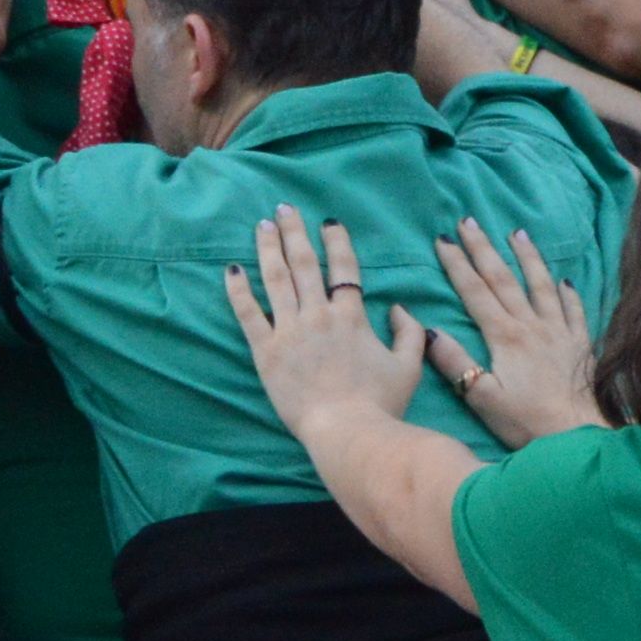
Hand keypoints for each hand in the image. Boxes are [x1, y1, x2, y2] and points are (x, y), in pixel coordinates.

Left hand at [223, 211, 426, 443]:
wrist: (348, 431)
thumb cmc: (381, 403)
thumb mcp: (409, 367)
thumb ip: (409, 333)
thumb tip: (399, 309)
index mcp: (351, 316)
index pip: (343, 268)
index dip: (336, 243)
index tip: (328, 222)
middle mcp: (318, 315)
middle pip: (304, 264)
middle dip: (294, 233)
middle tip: (283, 209)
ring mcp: (289, 331)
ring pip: (275, 279)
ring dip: (268, 249)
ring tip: (261, 226)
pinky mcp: (265, 351)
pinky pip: (248, 314)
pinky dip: (238, 290)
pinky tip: (231, 269)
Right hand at [434, 226, 603, 447]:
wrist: (579, 436)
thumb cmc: (526, 422)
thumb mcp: (482, 398)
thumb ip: (456, 364)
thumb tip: (431, 332)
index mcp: (505, 336)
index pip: (475, 292)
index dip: (457, 265)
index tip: (442, 239)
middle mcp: (532, 325)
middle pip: (503, 279)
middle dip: (484, 248)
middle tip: (469, 221)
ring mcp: (559, 332)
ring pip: (540, 285)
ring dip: (527, 258)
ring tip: (518, 233)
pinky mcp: (580, 344)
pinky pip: (574, 310)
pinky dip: (568, 292)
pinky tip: (565, 280)